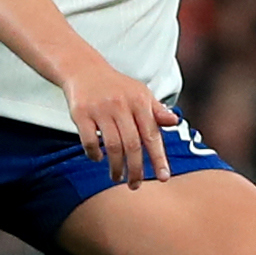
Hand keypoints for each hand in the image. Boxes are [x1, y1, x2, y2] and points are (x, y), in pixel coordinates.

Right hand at [62, 58, 179, 187]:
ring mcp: (100, 109)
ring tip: (117, 177)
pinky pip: (90, 140)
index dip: (158, 158)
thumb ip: (156, 110)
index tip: (163, 177)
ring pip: (112, 146)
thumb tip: (174, 122)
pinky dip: (94, 154)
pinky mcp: (81, 113)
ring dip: (115, 166)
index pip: (152, 134)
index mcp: (139, 101)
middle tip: (135, 185)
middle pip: (132, 145)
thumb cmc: (116, 86)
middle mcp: (121, 105)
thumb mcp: (139, 93)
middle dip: (136, 169)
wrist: (84, 69)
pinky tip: (98, 158)